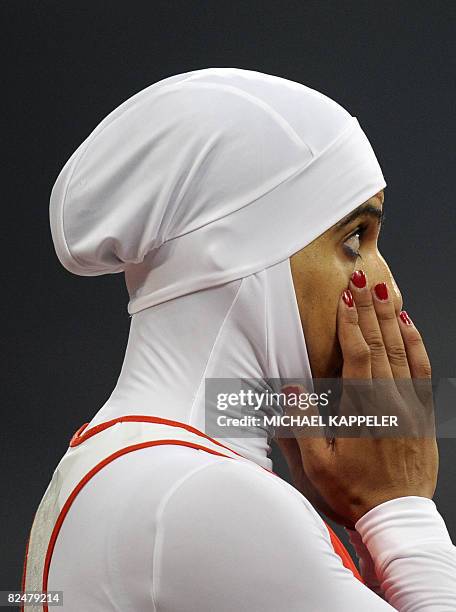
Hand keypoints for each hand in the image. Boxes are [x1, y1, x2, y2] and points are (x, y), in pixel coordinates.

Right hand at [276, 271, 437, 528]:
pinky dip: (415, 344)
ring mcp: (410, 405)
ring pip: (402, 352)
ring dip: (391, 319)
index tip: (346, 297)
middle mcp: (390, 401)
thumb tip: (292, 387)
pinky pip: (421, 370)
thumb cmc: (353, 491)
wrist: (396, 516)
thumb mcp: (316, 465)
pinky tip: (408, 327)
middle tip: (363, 280)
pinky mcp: (422, 413)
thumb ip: (302, 423)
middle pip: (381, 344)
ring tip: (383, 292)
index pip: (358, 354)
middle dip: (369, 309)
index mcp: (364, 410)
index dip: (351, 322)